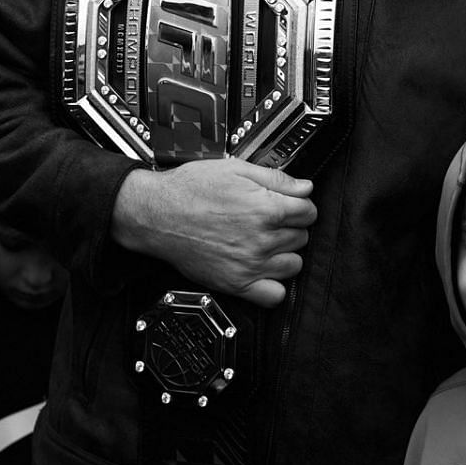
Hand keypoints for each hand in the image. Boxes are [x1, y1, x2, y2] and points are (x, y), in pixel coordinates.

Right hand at [111, 158, 316, 306]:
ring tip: (267, 242)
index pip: (309, 212)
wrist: (157, 214)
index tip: (291, 205)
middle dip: (291, 226)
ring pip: (294, 264)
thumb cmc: (190, 190)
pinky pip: (275, 295)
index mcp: (266, 209)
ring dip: (285, 253)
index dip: (300, 205)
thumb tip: (304, 186)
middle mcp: (262, 239)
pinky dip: (275, 284)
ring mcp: (250, 265)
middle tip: (272, 220)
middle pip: (302, 237)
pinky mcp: (237, 284)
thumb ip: (275, 178)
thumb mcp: (235, 168)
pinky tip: (264, 269)